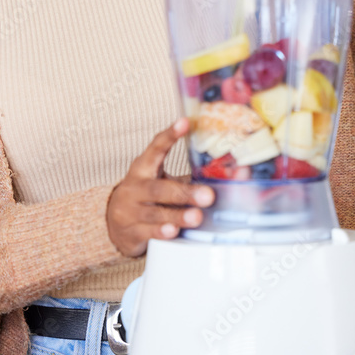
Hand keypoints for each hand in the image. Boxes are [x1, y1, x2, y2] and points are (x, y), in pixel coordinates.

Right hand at [106, 117, 214, 256]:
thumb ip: (192, 179)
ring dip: (177, 214)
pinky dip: (161, 231)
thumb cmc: (147, 197)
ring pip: (155, 212)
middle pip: (159, 188)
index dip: (169, 136)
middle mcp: (135, 187)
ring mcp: (130, 210)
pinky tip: (172, 231)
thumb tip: (238, 173)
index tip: (185, 123)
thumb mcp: (164, 182)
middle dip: (184, 192)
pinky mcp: (131, 231)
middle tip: (208, 195)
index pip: (156, 148)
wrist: (115, 223)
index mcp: (143, 168)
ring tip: (196, 216)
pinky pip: (147, 231)